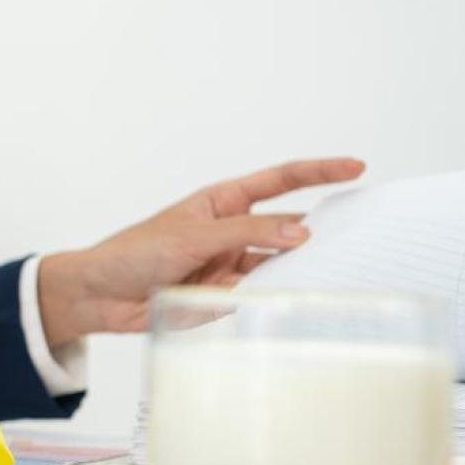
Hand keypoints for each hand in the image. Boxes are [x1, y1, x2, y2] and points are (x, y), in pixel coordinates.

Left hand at [37, 158, 366, 344]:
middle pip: (288, 228)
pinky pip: (263, 294)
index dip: (318, 173)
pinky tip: (303, 296)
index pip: (280, 182)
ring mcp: (231, 265)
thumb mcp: (192, 237)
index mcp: (223, 203)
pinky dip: (282, 295)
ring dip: (305, 267)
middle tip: (363, 230)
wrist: (100, 296)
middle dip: (324, 229)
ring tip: (341, 267)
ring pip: (281, 264)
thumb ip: (246, 234)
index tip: (355, 168)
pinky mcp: (226, 297)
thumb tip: (301, 235)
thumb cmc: (134, 253)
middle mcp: (233, 232)